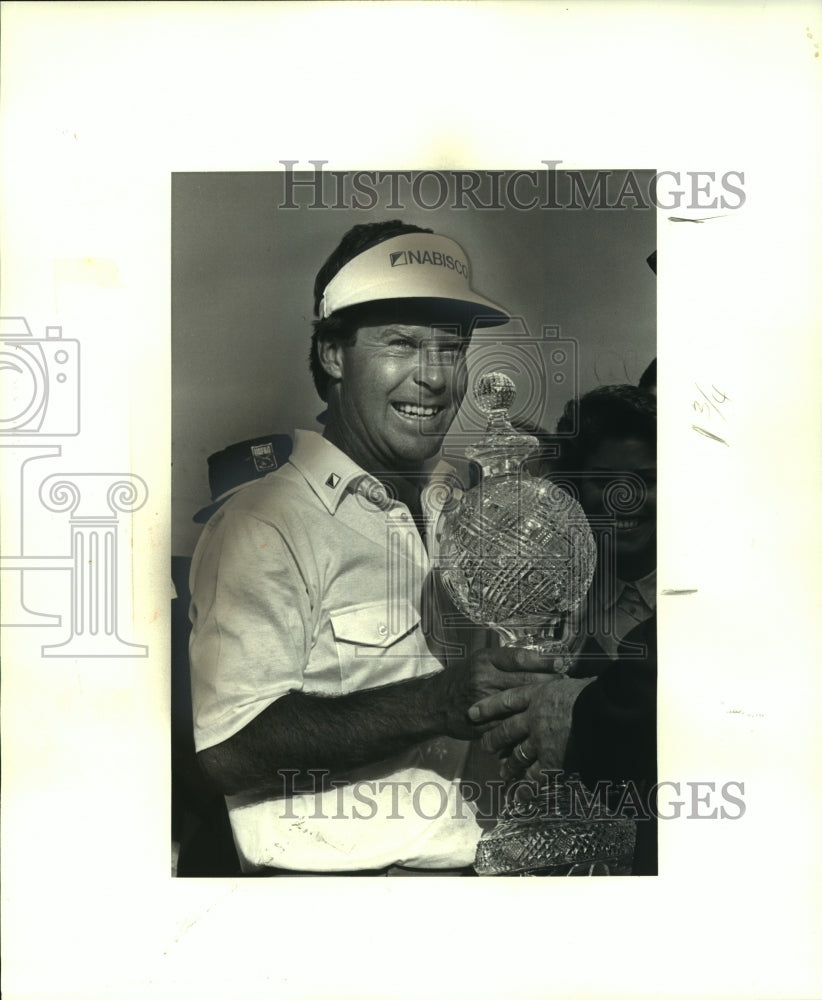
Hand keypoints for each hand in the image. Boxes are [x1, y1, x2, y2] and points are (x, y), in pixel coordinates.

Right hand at [435, 646, 555, 739]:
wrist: (434, 703)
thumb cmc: (462, 678)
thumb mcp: (479, 660)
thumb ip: (504, 661)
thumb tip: (539, 659)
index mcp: (485, 660)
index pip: (520, 658)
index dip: (544, 661)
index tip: (562, 663)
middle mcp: (485, 678)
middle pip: (526, 681)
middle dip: (550, 683)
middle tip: (567, 684)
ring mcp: (484, 702)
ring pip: (521, 703)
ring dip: (541, 703)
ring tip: (558, 702)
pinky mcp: (484, 723)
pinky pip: (510, 723)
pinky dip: (526, 722)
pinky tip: (540, 721)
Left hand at [468, 676, 593, 779]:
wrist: (604, 713)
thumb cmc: (595, 693)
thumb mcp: (574, 683)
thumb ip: (563, 690)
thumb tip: (569, 690)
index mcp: (539, 694)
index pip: (507, 700)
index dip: (489, 706)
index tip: (473, 712)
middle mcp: (533, 718)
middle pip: (507, 729)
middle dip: (493, 739)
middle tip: (484, 746)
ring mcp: (540, 741)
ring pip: (518, 755)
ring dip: (510, 765)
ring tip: (503, 772)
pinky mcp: (551, 761)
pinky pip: (535, 776)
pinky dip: (527, 787)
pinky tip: (521, 795)